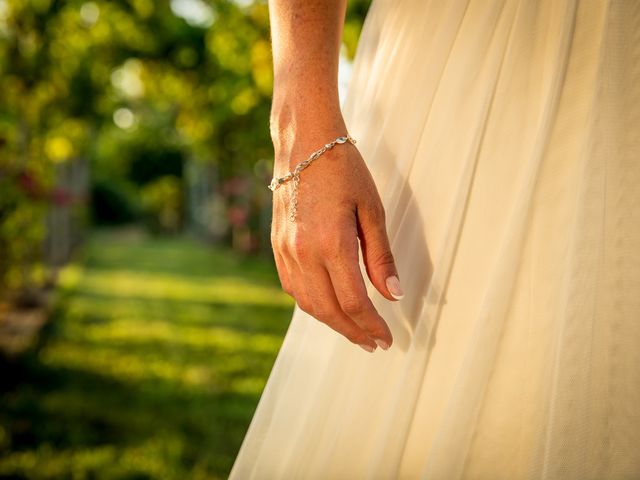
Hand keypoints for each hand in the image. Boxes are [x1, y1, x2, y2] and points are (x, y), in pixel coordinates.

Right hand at [270, 126, 403, 351]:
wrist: (304, 144)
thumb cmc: (344, 170)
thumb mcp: (372, 210)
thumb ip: (381, 256)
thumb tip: (394, 295)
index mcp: (331, 243)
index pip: (353, 302)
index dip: (372, 325)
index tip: (386, 339)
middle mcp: (303, 252)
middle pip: (328, 310)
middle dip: (353, 332)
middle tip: (372, 343)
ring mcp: (285, 251)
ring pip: (307, 303)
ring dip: (331, 322)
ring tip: (353, 330)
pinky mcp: (277, 247)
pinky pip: (292, 287)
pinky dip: (312, 304)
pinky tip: (327, 306)